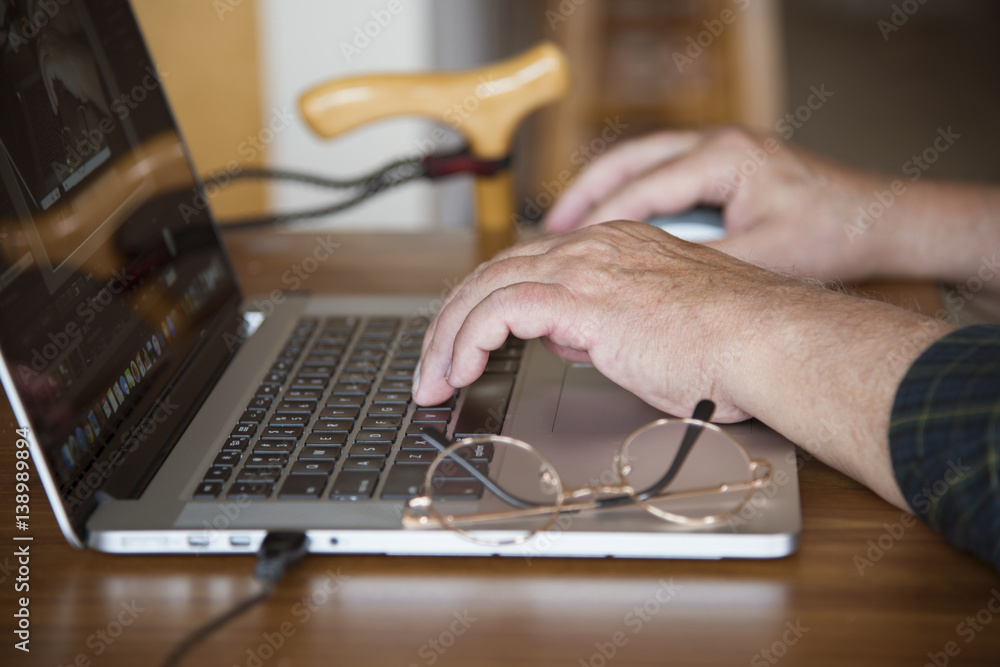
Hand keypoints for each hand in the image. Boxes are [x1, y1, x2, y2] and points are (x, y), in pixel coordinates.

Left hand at [413, 219, 957, 510]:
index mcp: (612, 249)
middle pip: (493, 273)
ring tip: (432, 381)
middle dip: (451, 321)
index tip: (464, 343)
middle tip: (431, 365)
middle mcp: (593, 249)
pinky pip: (500, 312)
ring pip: (486, 289)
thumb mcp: (652, 335)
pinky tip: (459, 373)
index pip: (525, 268)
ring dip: (449, 338)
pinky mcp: (582, 297)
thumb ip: (602, 327)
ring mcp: (585, 268)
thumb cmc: (731, 348)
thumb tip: (567, 338)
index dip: (484, 306)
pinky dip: (469, 341)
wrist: (767, 343)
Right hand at [544, 127, 889, 282]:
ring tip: (566, 225)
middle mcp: (714, 144)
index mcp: (723, 159)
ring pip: (637, 162)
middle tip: (552, 229)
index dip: (596, 223)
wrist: (877, 219)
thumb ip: (700, 270)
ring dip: (599, 191)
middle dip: (583, 196)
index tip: (565, 251)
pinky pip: (657, 173)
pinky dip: (626, 195)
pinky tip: (611, 223)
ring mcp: (717, 149)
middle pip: (626, 162)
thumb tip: (651, 289)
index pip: (640, 189)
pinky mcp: (721, 164)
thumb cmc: (832, 236)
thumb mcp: (760, 261)